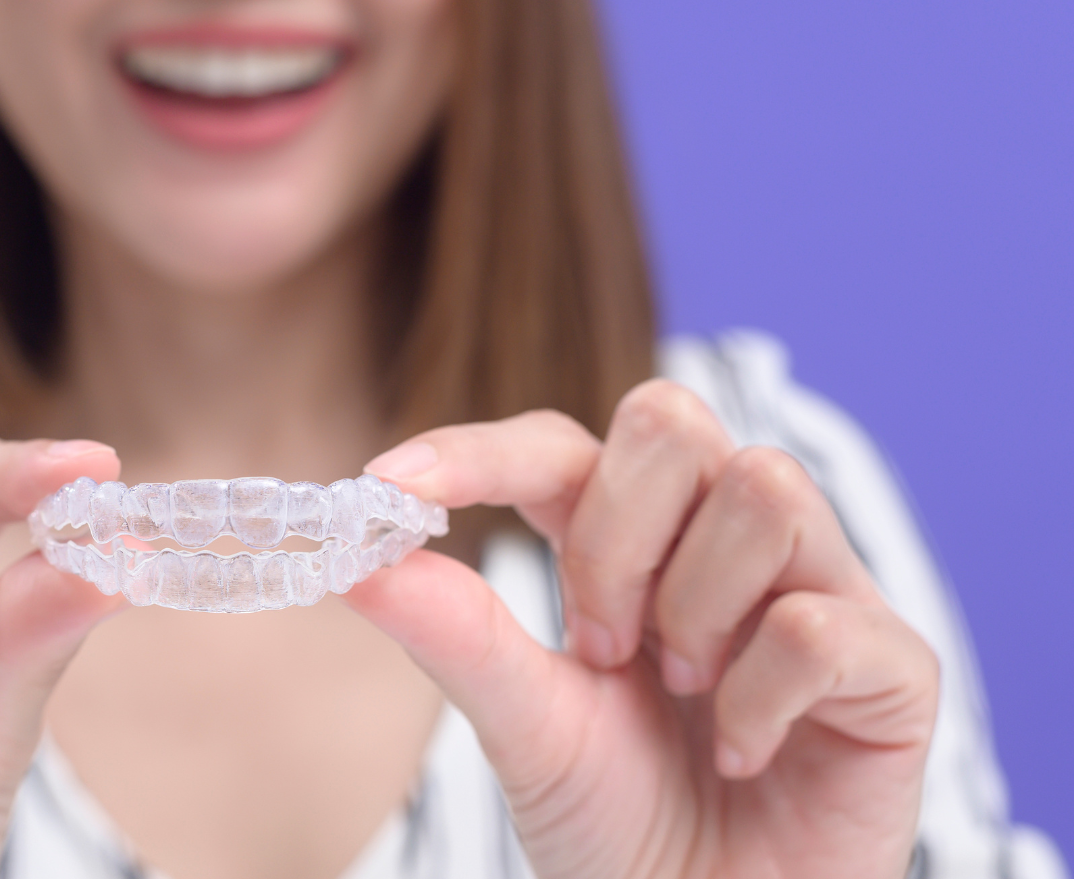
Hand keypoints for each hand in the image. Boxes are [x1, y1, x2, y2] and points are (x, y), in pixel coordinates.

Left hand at [349, 381, 938, 878]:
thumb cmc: (618, 825)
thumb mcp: (523, 725)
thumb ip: (454, 636)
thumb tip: (352, 557)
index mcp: (630, 542)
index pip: (559, 446)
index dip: (479, 451)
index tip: (391, 483)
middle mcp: (725, 541)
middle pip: (673, 419)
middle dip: (614, 533)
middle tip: (600, 643)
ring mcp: (816, 588)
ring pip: (764, 488)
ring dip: (693, 607)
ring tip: (679, 694)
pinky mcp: (891, 664)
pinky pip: (818, 622)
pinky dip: (756, 699)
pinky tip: (739, 755)